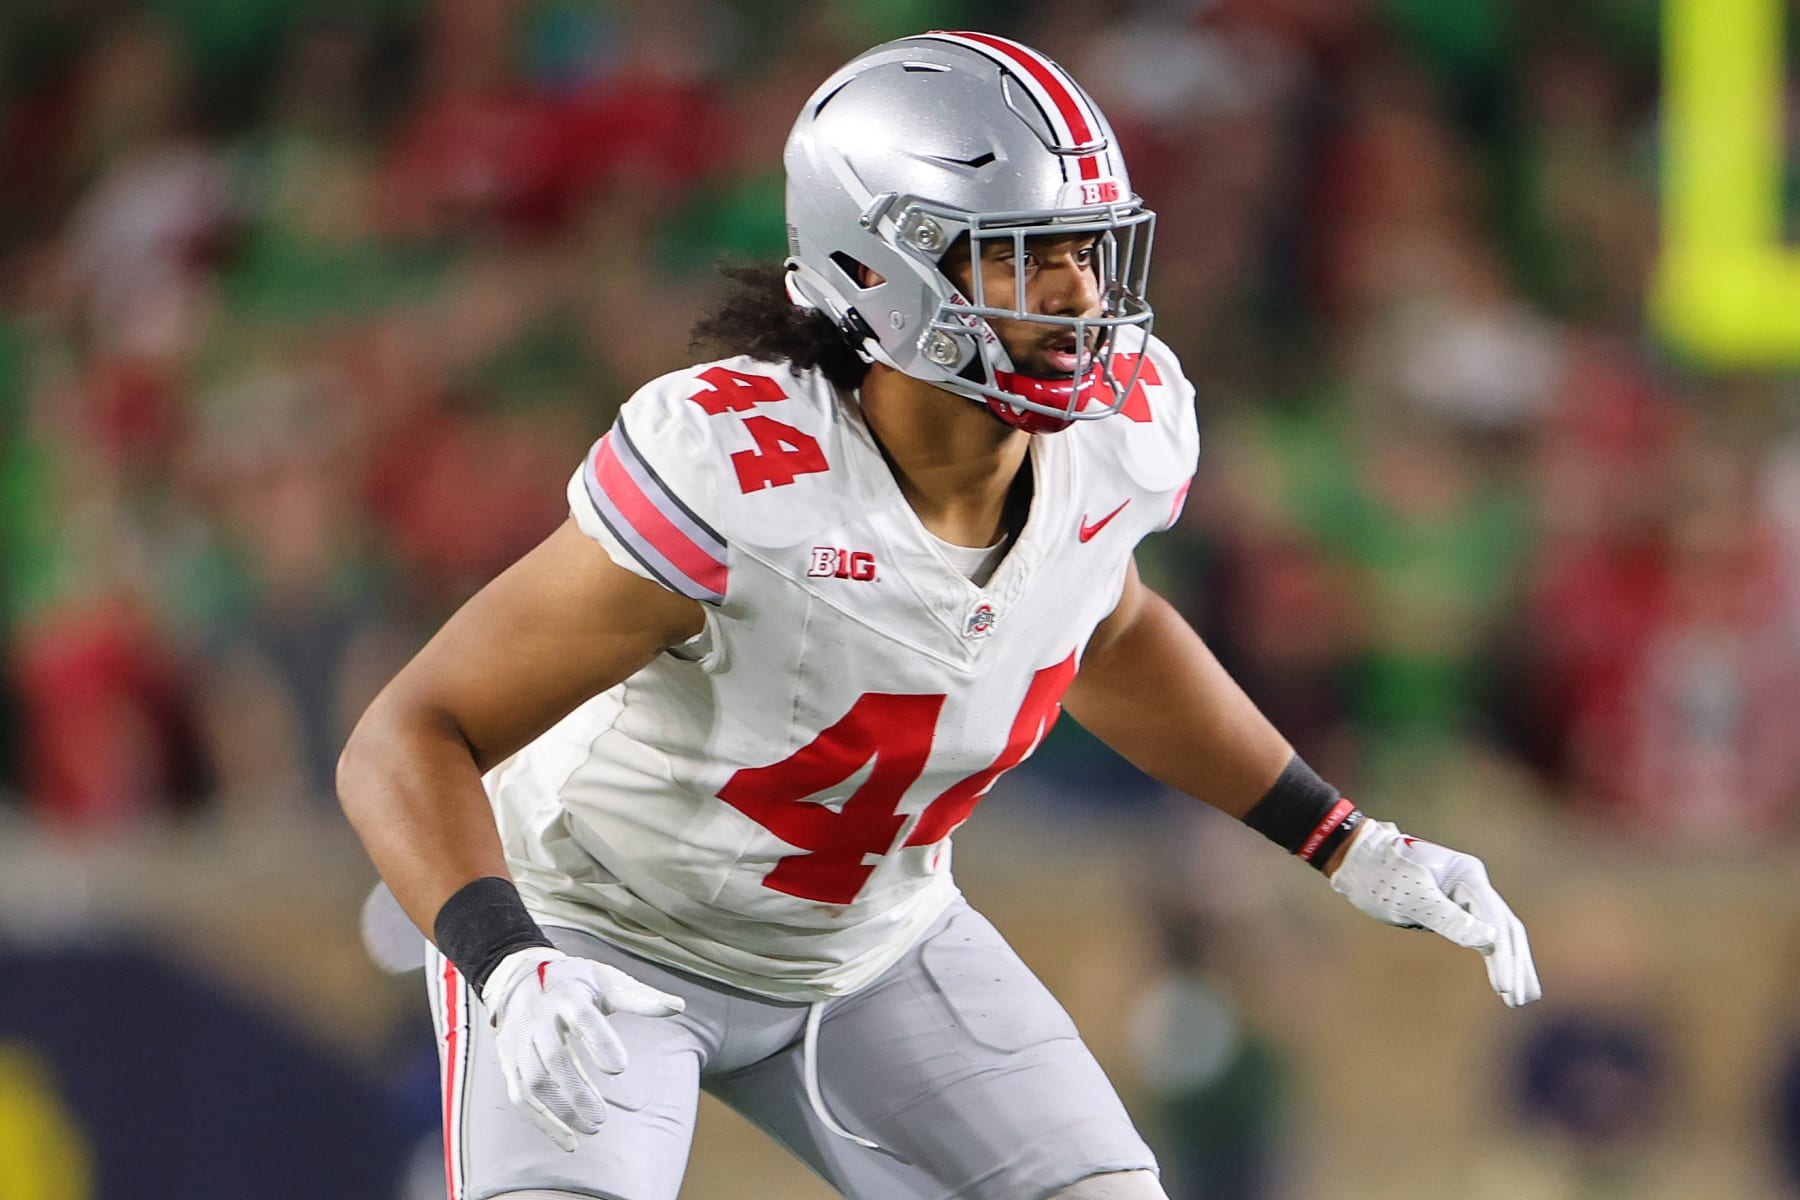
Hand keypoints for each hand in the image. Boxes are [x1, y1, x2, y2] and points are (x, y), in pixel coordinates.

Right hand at [480, 946, 685, 1150]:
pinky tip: (569, 1142)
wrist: (516, 975)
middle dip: (577, 1090)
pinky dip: (542, 1122)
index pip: (582, 1018)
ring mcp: (519, 1041)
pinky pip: (520, 1097)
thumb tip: (679, 1007)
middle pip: (554, 1057)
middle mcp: (537, 1018)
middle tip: (603, 1117)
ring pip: (534, 1082)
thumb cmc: (573, 980)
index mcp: (566, 994)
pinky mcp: (509, 1061)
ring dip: (561, 1110)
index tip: (619, 1068)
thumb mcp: (605, 979)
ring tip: (593, 1129)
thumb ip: (639, 997)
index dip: (599, 1042)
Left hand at [1329, 820, 1541, 1007]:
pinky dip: (1493, 957)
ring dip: (1511, 964)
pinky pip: (1482, 935)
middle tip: (1522, 999)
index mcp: (1467, 875)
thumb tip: (1489, 940)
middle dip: (1515, 964)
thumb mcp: (1410, 899)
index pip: (1496, 921)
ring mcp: (1465, 895)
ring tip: (1522, 999)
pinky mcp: (1453, 907)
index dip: (1504, 957)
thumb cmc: (1379, 875)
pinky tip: (1503, 981)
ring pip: (1499, 933)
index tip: (1505, 988)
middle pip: (1506, 927)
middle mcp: (1472, 883)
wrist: (1355, 858)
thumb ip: (1448, 918)